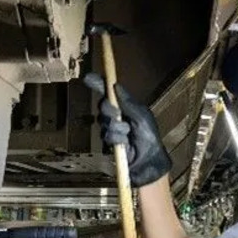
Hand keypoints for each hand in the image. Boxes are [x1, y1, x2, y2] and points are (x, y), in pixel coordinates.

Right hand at [84, 72, 171, 187]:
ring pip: (104, 122)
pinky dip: (118, 139)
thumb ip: (129, 102)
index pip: (109, 93)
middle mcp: (116, 115)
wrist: (149, 159)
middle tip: (119, 115)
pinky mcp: (108, 141)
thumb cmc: (149, 137)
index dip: (99, 84)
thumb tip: (116, 86)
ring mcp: (110, 128)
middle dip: (110, 109)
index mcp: (125, 106)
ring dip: (118, 128)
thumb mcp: (142, 116)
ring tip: (129, 134)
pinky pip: (107, 135)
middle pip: (103, 105)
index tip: (89, 78)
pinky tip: (126, 143)